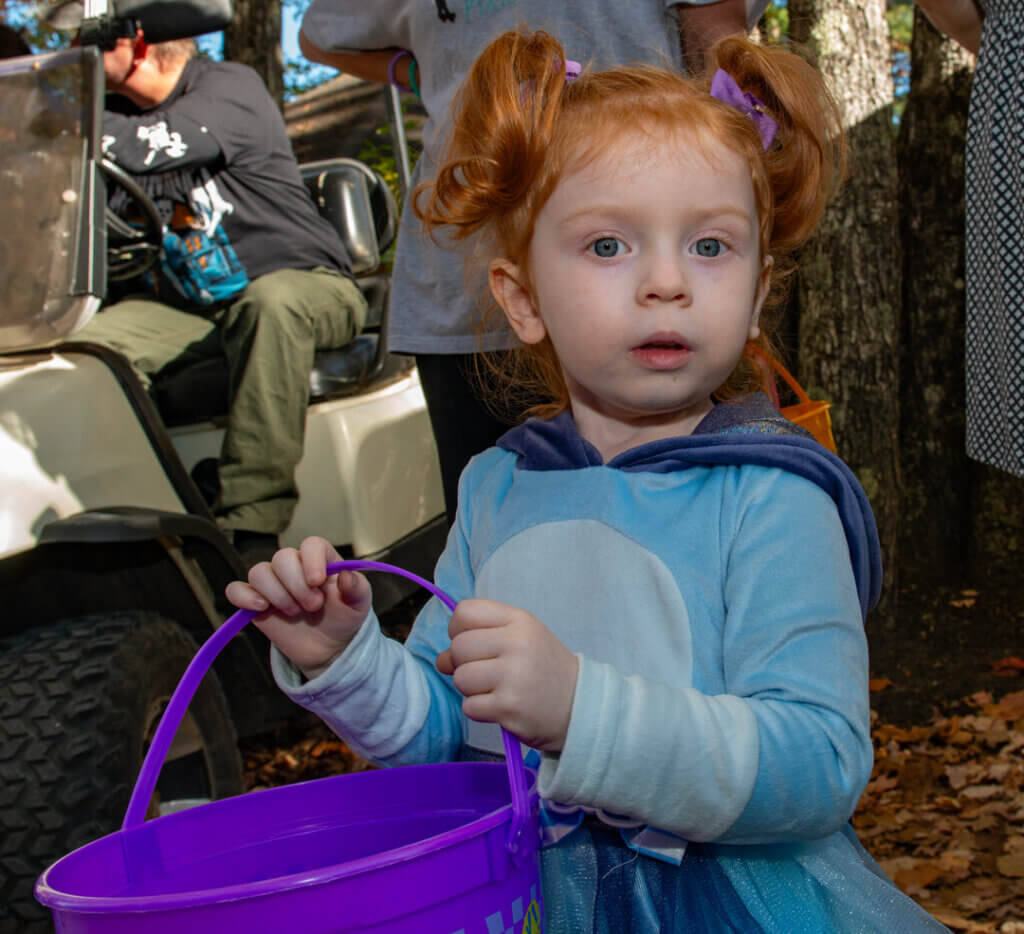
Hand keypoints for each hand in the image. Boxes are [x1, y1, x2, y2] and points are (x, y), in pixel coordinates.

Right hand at [225, 537, 372, 677]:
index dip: (311, 560)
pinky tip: (262, 608)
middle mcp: (294, 566)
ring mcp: (273, 583)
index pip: (311, 544)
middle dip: (296, 585)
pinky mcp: (255, 602)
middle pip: (282, 558)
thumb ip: (357, 588)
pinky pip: (236, 590)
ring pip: (259, 572)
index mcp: (321, 560)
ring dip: (277, 594)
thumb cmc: (344, 618)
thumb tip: (347, 575)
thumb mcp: (359, 605)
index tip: (317, 582)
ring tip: (295, 612)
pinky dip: (244, 597)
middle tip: (313, 606)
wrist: (329, 647)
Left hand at [436, 599, 578, 751]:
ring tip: (495, 690)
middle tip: (485, 672)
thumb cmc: (543, 668)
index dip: (458, 629)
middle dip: (462, 663)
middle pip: (459, 647)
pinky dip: (479, 709)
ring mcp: (513, 675)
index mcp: (519, 620)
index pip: (465, 612)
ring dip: (470, 689)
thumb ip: (481, 638)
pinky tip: (500, 706)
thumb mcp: (521, 639)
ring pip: (461, 678)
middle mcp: (517, 643)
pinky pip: (469, 706)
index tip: (471, 643)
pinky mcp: (509, 706)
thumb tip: (440, 660)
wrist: (579, 706)